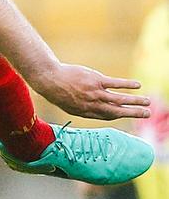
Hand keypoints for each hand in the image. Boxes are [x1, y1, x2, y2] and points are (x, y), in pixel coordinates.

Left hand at [34, 63, 151, 120]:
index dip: (119, 116)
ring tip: (148, 102)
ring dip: (135, 102)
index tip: (128, 115)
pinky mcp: (97, 81)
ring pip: (119, 100)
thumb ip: (82, 106)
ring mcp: (95, 94)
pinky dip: (127, 85)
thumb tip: (90, 107)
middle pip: (117, 112)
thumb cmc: (58, 92)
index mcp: (86, 113)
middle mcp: (93, 106)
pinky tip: (138, 85)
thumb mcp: (69, 104)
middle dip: (133, 114)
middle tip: (147, 114)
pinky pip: (116, 84)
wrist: (51, 81)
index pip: (107, 117)